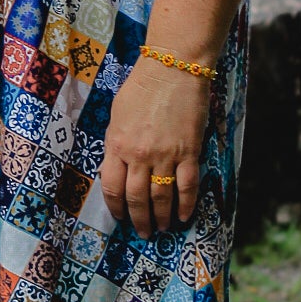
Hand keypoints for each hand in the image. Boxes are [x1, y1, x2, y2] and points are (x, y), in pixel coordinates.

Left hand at [99, 55, 211, 238]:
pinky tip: (185, 216)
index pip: (111, 187)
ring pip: (161, 198)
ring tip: (162, 229)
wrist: (173, 69)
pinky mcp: (188, 152)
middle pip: (136, 198)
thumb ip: (117, 142)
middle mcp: (138, 155)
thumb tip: (120, 164)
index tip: (120, 217)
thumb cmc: (141, 87)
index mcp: (116, 145)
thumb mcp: (117, 115)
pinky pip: (187, 186)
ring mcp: (165, 155)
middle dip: (139, 220)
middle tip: (143, 232)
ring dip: (161, 218)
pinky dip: (186, 205)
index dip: (116, 207)